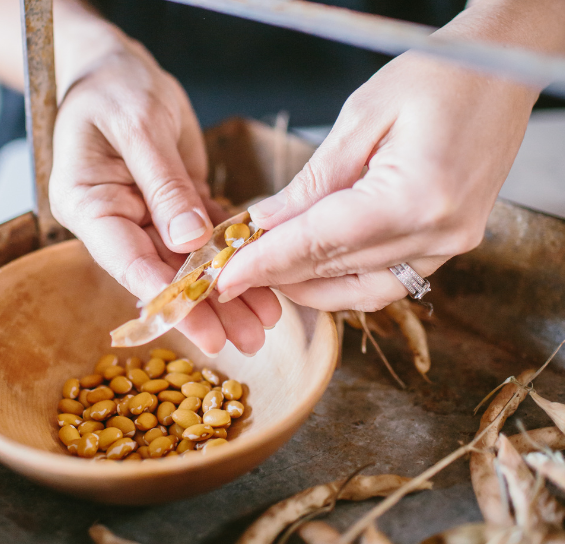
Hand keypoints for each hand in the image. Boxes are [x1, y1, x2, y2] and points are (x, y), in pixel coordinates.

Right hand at [50, 30, 280, 354]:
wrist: (119, 70)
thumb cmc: (114, 86)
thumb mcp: (138, 126)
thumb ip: (162, 184)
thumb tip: (188, 239)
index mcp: (89, 204)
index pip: (125, 259)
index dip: (162, 293)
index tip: (197, 324)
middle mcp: (118, 220)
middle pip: (163, 273)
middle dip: (205, 309)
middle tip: (242, 341)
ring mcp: (149, 217)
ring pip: (191, 264)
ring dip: (227, 292)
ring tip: (262, 323)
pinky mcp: (179, 207)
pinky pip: (209, 238)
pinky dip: (235, 257)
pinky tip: (262, 279)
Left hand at [217, 48, 537, 311]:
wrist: (502, 70)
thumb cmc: (438, 76)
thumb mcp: (360, 118)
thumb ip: (311, 183)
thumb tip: (265, 223)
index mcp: (414, 197)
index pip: (317, 243)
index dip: (264, 262)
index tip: (223, 277)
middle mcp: (435, 234)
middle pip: (334, 270)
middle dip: (277, 273)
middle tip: (235, 270)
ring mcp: (448, 246)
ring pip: (360, 291)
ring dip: (309, 286)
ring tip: (270, 271)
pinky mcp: (449, 246)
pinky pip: (387, 283)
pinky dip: (345, 282)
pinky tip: (316, 270)